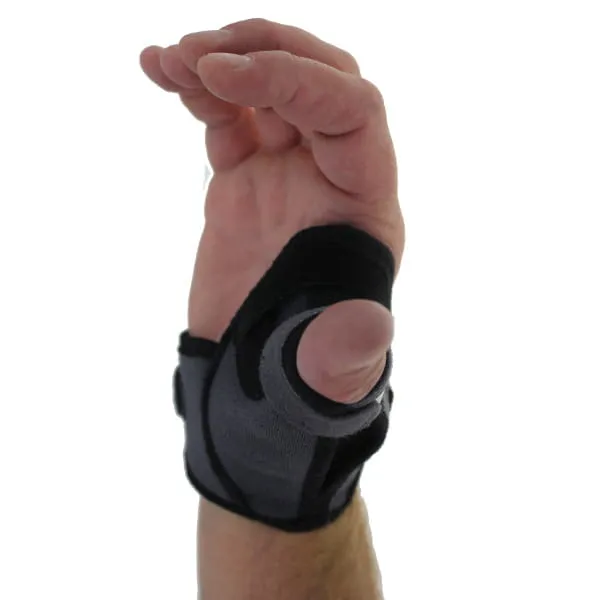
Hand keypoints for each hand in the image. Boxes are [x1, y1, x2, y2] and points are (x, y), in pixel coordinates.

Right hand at [140, 18, 404, 403]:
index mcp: (363, 207)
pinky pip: (230, 117)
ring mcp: (287, 175)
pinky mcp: (246, 181)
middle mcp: (332, 178)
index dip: (294, 80)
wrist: (255, 379)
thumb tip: (366, 329)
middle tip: (198, 54)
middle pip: (318, 79)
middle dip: (262, 54)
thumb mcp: (325, 375)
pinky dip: (198, 89)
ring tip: (170, 59)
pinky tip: (162, 72)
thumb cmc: (301, 379)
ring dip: (223, 61)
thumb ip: (347, 354)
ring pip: (269, 89)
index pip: (352, 111)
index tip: (221, 76)